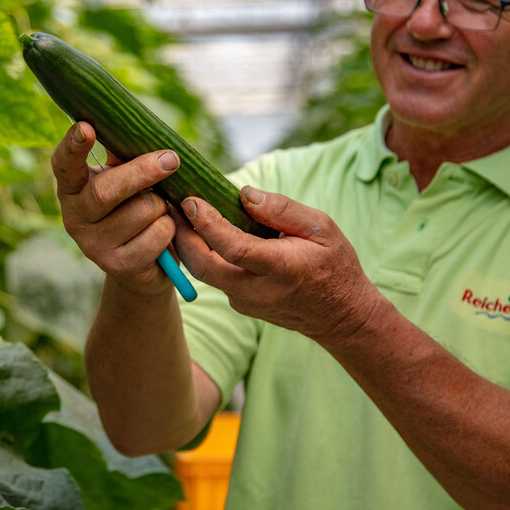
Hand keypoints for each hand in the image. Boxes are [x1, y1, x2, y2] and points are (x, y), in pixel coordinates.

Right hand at [51, 121, 180, 296]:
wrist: (143, 264)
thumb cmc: (134, 208)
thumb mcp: (125, 180)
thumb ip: (123, 156)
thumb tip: (132, 127)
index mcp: (73, 189)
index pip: (63, 165)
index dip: (72, 146)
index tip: (85, 126)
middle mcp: (74, 218)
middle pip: (106, 190)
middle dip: (143, 172)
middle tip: (171, 160)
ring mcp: (94, 245)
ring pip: (141, 211)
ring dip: (162, 205)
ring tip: (161, 209)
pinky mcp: (118, 266)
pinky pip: (156, 235)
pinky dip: (170, 227)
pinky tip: (165, 231)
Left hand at [175, 186, 385, 342]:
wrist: (340, 316)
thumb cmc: (334, 265)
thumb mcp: (321, 228)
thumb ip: (283, 209)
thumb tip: (244, 194)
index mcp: (280, 269)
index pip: (233, 248)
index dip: (207, 224)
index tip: (191, 200)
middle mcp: (257, 290)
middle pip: (204, 267)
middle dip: (181, 236)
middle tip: (169, 205)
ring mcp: (245, 302)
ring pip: (203, 274)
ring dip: (187, 244)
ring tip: (176, 213)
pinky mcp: (239, 304)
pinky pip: (214, 277)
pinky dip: (202, 254)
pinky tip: (198, 231)